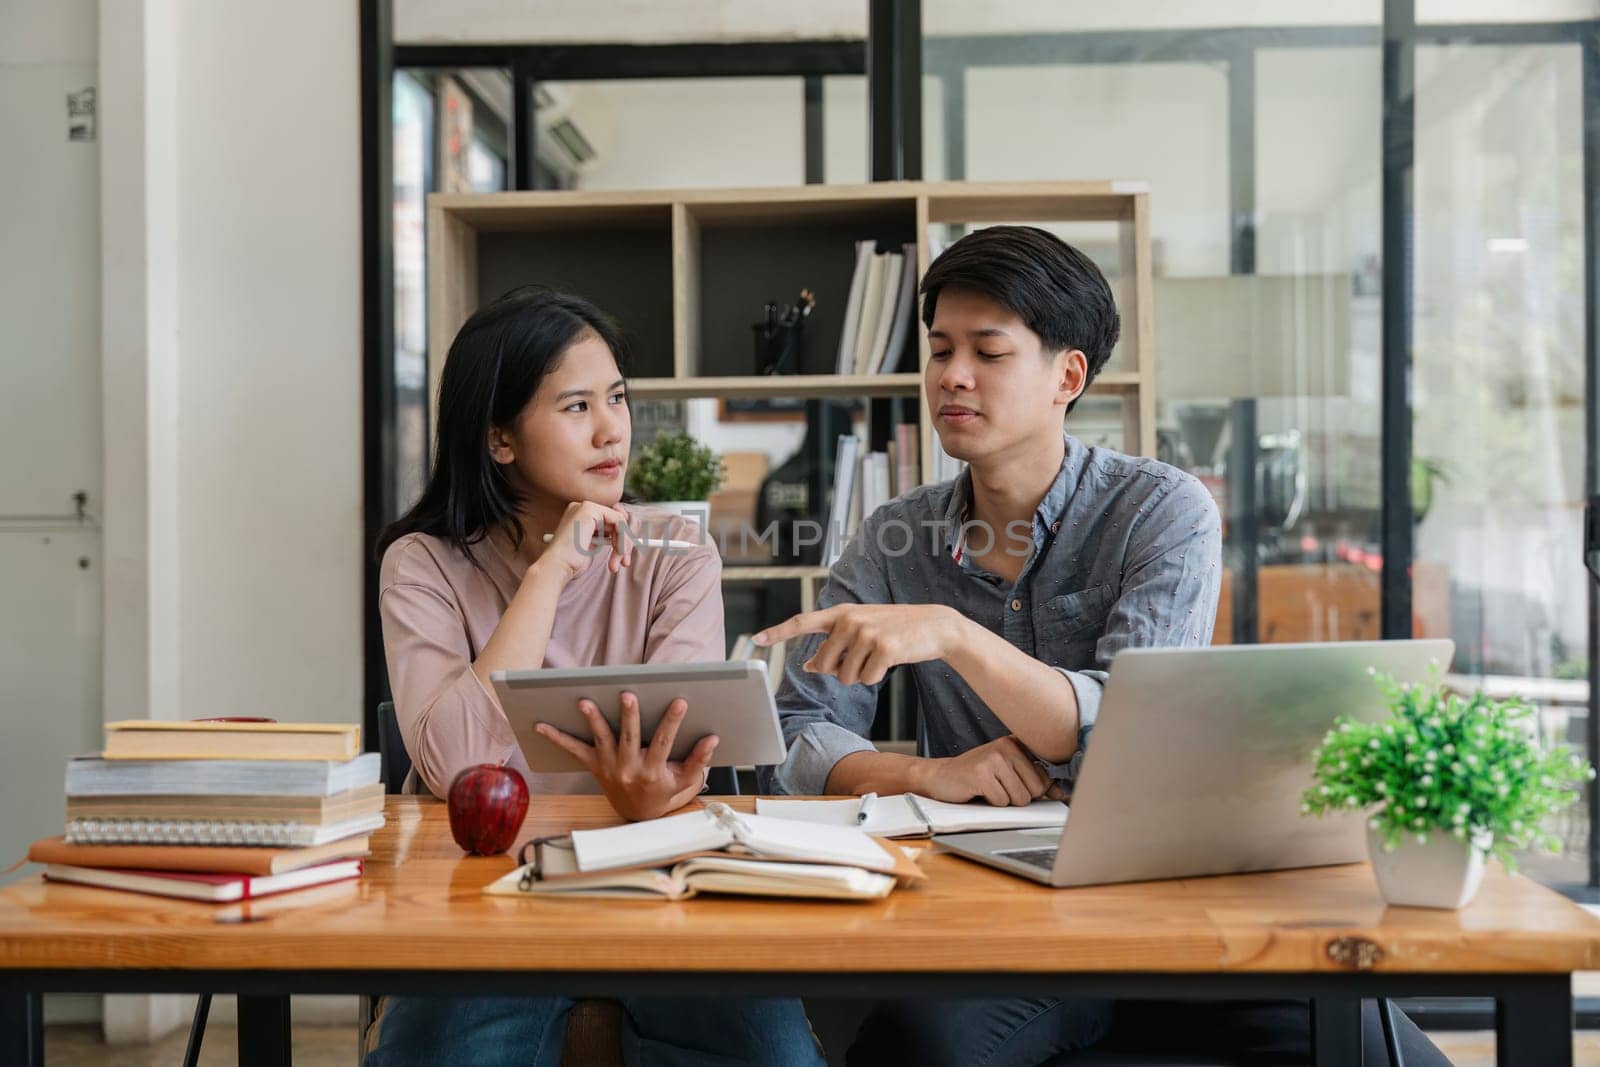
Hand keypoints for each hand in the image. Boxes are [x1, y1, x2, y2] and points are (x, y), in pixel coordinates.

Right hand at [535, 500, 633, 583]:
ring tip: (618, 563)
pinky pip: (618, 521)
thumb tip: (625, 535)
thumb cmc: (570, 563)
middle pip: (615, 520)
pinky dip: (623, 538)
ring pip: (619, 522)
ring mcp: (584, 507)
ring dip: (623, 544)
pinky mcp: (589, 509)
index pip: (609, 521)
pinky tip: (618, 552)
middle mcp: (581, 507)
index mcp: (579, 515)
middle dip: (624, 543)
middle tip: (625, 563)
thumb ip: (604, 536)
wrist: (556, 567)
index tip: (623, 558)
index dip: (620, 538)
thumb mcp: (591, 546)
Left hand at [535, 691, 718, 821]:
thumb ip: (699, 760)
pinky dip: (557, 738)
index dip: (672, 722)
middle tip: (627, 695)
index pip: (664, 742)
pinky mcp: (595, 767)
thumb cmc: (664, 793)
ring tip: (584, 702)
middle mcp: (629, 769)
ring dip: (592, 720)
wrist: (639, 817)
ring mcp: (609, 768)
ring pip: (601, 740)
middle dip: (629, 716)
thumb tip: (712, 738)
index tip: (680, 702)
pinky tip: (540, 725)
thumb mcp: (685, 781)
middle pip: (629, 738)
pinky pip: (574, 751)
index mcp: (653, 772)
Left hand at [753, 604, 962, 686]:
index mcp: (840, 613)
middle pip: (823, 666)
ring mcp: (866, 632)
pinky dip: (877, 677)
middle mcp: (849, 619)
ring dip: (860, 676)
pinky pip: (867, 680)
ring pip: (845, 677)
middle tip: (862, 659)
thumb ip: (833, 643)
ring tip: (878, 657)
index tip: (756, 639)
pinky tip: (890, 661)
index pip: (802, 622)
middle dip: (838, 672)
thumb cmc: (894, 630)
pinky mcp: (884, 647)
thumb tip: (808, 665)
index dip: (778, 632)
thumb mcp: (861, 630)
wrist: (934, 626)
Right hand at [913, 736, 1065, 805]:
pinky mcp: (980, 773)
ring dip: (1004, 801)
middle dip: (1019, 797)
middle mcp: (1007, 746)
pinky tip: (979, 792)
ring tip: (989, 789)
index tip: (1022, 787)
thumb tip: (1063, 793)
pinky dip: (990, 804)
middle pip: (1035, 789)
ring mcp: (993, 758)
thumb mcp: (1009, 774)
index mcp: (1017, 743)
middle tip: (999, 788)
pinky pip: (1001, 802)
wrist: (940, 777)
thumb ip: (1036, 781)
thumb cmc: (978, 777)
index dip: (1038, 789)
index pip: (1046, 775)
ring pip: (1019, 798)